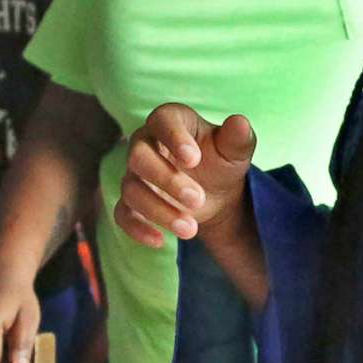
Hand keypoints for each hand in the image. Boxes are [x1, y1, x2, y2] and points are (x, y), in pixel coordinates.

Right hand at [113, 105, 255, 249]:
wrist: (216, 193)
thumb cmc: (222, 162)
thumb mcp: (235, 151)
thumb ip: (238, 138)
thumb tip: (241, 123)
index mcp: (170, 121)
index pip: (162, 121)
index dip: (174, 138)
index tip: (194, 159)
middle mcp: (145, 144)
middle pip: (139, 156)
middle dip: (167, 180)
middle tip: (198, 199)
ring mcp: (135, 174)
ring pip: (131, 189)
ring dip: (159, 210)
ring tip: (191, 229)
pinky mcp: (131, 202)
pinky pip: (122, 214)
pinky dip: (137, 228)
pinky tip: (159, 241)